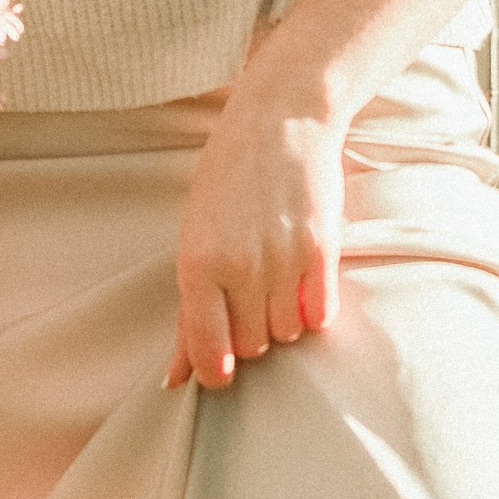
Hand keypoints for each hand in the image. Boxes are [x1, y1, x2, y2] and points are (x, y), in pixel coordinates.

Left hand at [166, 75, 346, 389]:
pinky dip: (312, 306)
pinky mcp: (321, 251)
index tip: (223, 365)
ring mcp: (282, 260)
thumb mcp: (195, 238)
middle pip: (252, 346)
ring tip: (274, 274)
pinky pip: (320, 315)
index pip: (211, 354)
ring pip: (287, 333)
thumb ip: (189, 312)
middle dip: (249, 330)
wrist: (279, 121)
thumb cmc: (227, 179)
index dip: (218, 371)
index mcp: (197, 264)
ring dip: (283, 316)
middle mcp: (238, 267)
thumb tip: (176, 378)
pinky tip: (301, 275)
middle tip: (246, 291)